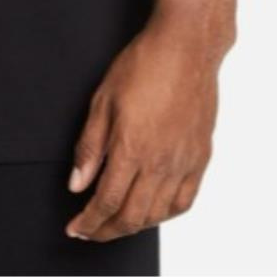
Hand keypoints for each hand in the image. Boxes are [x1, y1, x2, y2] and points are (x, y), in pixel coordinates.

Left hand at [64, 9, 224, 241]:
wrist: (186, 47)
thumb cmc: (143, 64)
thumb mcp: (102, 100)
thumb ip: (90, 146)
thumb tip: (78, 183)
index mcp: (132, 148)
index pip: (107, 202)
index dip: (89, 221)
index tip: (76, 227)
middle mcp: (160, 162)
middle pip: (132, 216)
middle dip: (106, 230)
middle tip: (90, 230)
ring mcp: (184, 162)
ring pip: (158, 214)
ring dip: (134, 225)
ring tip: (116, 222)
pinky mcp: (200, 157)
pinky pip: (184, 200)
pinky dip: (166, 214)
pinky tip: (153, 210)